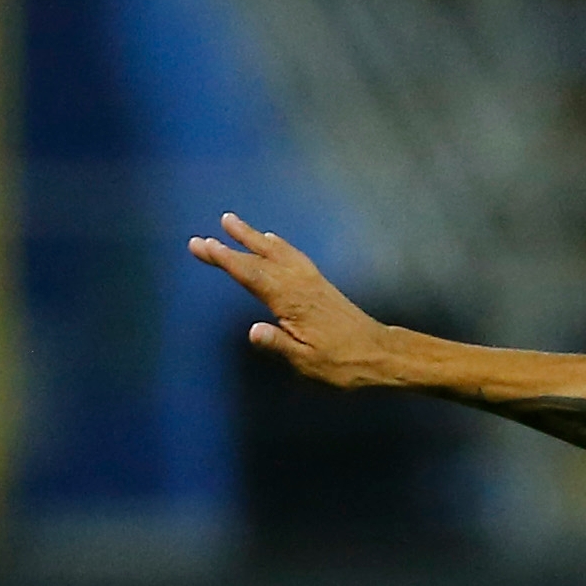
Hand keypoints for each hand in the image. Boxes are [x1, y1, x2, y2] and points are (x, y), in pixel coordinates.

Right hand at [189, 214, 401, 388]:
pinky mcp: (321, 284)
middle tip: (203, 235)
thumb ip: (280, 345)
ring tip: (232, 222)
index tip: (202, 245)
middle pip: (260, 259)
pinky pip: (295, 256)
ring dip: (254, 236)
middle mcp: (301, 285)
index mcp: (293, 302)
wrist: (382, 353)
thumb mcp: (308, 362)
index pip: (252, 276)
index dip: (226, 260)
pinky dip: (280, 245)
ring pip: (278, 252)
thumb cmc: (344, 363)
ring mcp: (312, 282)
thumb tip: (253, 331)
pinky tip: (272, 240)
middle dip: (230, 246)